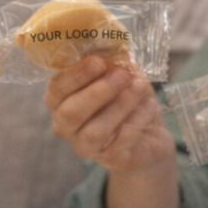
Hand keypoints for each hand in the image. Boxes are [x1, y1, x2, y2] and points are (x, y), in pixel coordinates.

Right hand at [44, 56, 175, 173]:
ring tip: (140, 86)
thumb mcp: (119, 76)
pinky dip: (137, 120)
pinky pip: (121, 142)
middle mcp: (67, 126)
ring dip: (120, 105)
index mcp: (61, 101)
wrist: (149, 137)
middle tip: (121, 75)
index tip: (99, 60)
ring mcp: (88, 147)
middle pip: (71, 113)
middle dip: (98, 91)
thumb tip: (117, 48)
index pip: (57, 89)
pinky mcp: (112, 159)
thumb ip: (113, 63)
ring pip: (95, 131)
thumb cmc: (126, 100)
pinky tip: (151, 105)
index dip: (76, 75)